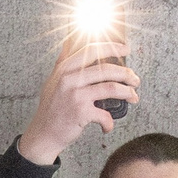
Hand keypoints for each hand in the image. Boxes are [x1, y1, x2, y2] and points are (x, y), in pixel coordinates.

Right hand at [15, 33, 140, 165]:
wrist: (43, 134)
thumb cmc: (50, 109)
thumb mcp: (52, 81)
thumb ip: (62, 62)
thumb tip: (69, 43)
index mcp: (65, 69)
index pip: (92, 51)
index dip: (112, 47)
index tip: (125, 49)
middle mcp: (69, 80)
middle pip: (107, 69)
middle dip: (126, 74)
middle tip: (135, 80)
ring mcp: (75, 96)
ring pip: (111, 88)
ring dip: (127, 92)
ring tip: (133, 96)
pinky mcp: (80, 113)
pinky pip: (104, 114)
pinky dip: (109, 122)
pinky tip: (108, 125)